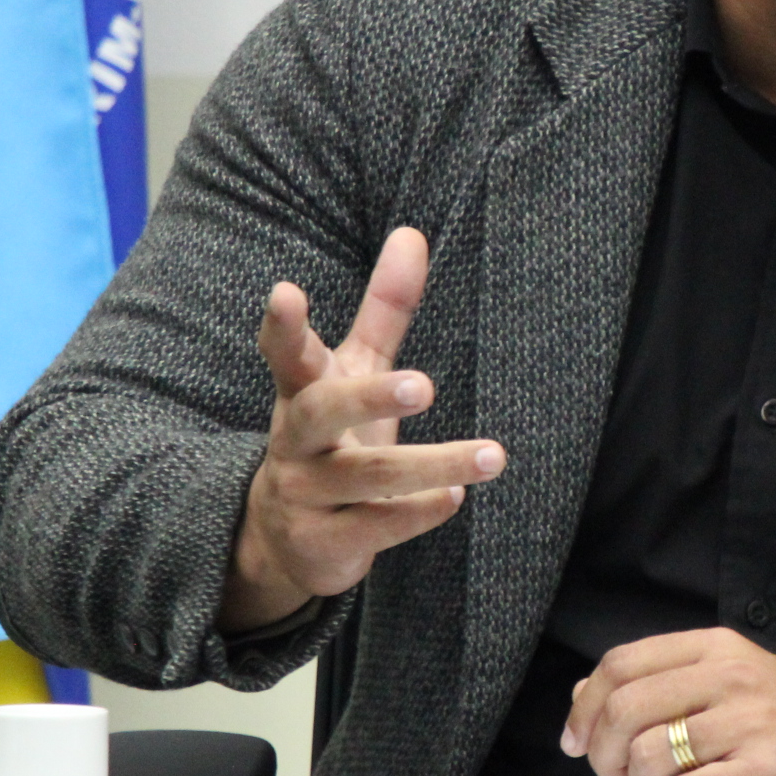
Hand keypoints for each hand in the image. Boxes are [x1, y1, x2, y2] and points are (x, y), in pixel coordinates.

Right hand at [222, 227, 503, 632]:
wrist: (286, 539)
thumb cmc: (333, 436)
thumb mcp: (353, 371)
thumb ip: (383, 309)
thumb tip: (412, 232)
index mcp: (301, 392)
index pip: (285, 354)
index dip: (283, 326)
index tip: (285, 292)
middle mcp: (295, 441)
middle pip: (321, 414)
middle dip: (368, 398)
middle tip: (423, 385)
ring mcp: (305, 495)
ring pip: (365, 478)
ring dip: (432, 465)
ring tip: (492, 455)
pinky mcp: (323, 542)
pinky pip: (373, 527)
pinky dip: (416, 512)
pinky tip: (455, 497)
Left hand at [560, 630, 775, 775]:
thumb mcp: (730, 692)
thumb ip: (661, 687)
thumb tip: (584, 697)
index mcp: (720, 650)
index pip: (622, 664)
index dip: (585, 708)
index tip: (577, 742)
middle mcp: (735, 677)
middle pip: (625, 710)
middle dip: (603, 756)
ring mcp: (753, 724)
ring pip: (649, 757)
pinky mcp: (765, 773)